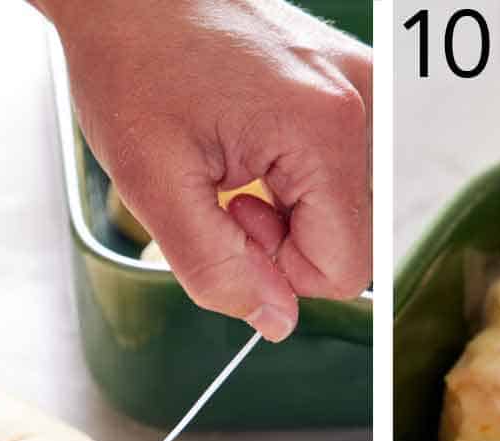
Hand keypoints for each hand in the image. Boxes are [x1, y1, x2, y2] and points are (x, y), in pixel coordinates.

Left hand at [38, 0, 372, 341]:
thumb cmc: (134, 61)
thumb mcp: (154, 186)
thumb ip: (216, 270)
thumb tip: (276, 321)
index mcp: (326, 132)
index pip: (347, 268)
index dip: (281, 272)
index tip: (231, 222)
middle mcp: (365, 104)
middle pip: (360, 240)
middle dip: (292, 242)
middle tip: (232, 194)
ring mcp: (365, 87)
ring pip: (357, 209)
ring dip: (298, 211)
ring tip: (239, 165)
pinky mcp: (354, 82)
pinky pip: (351, 170)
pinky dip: (304, 180)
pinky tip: (257, 147)